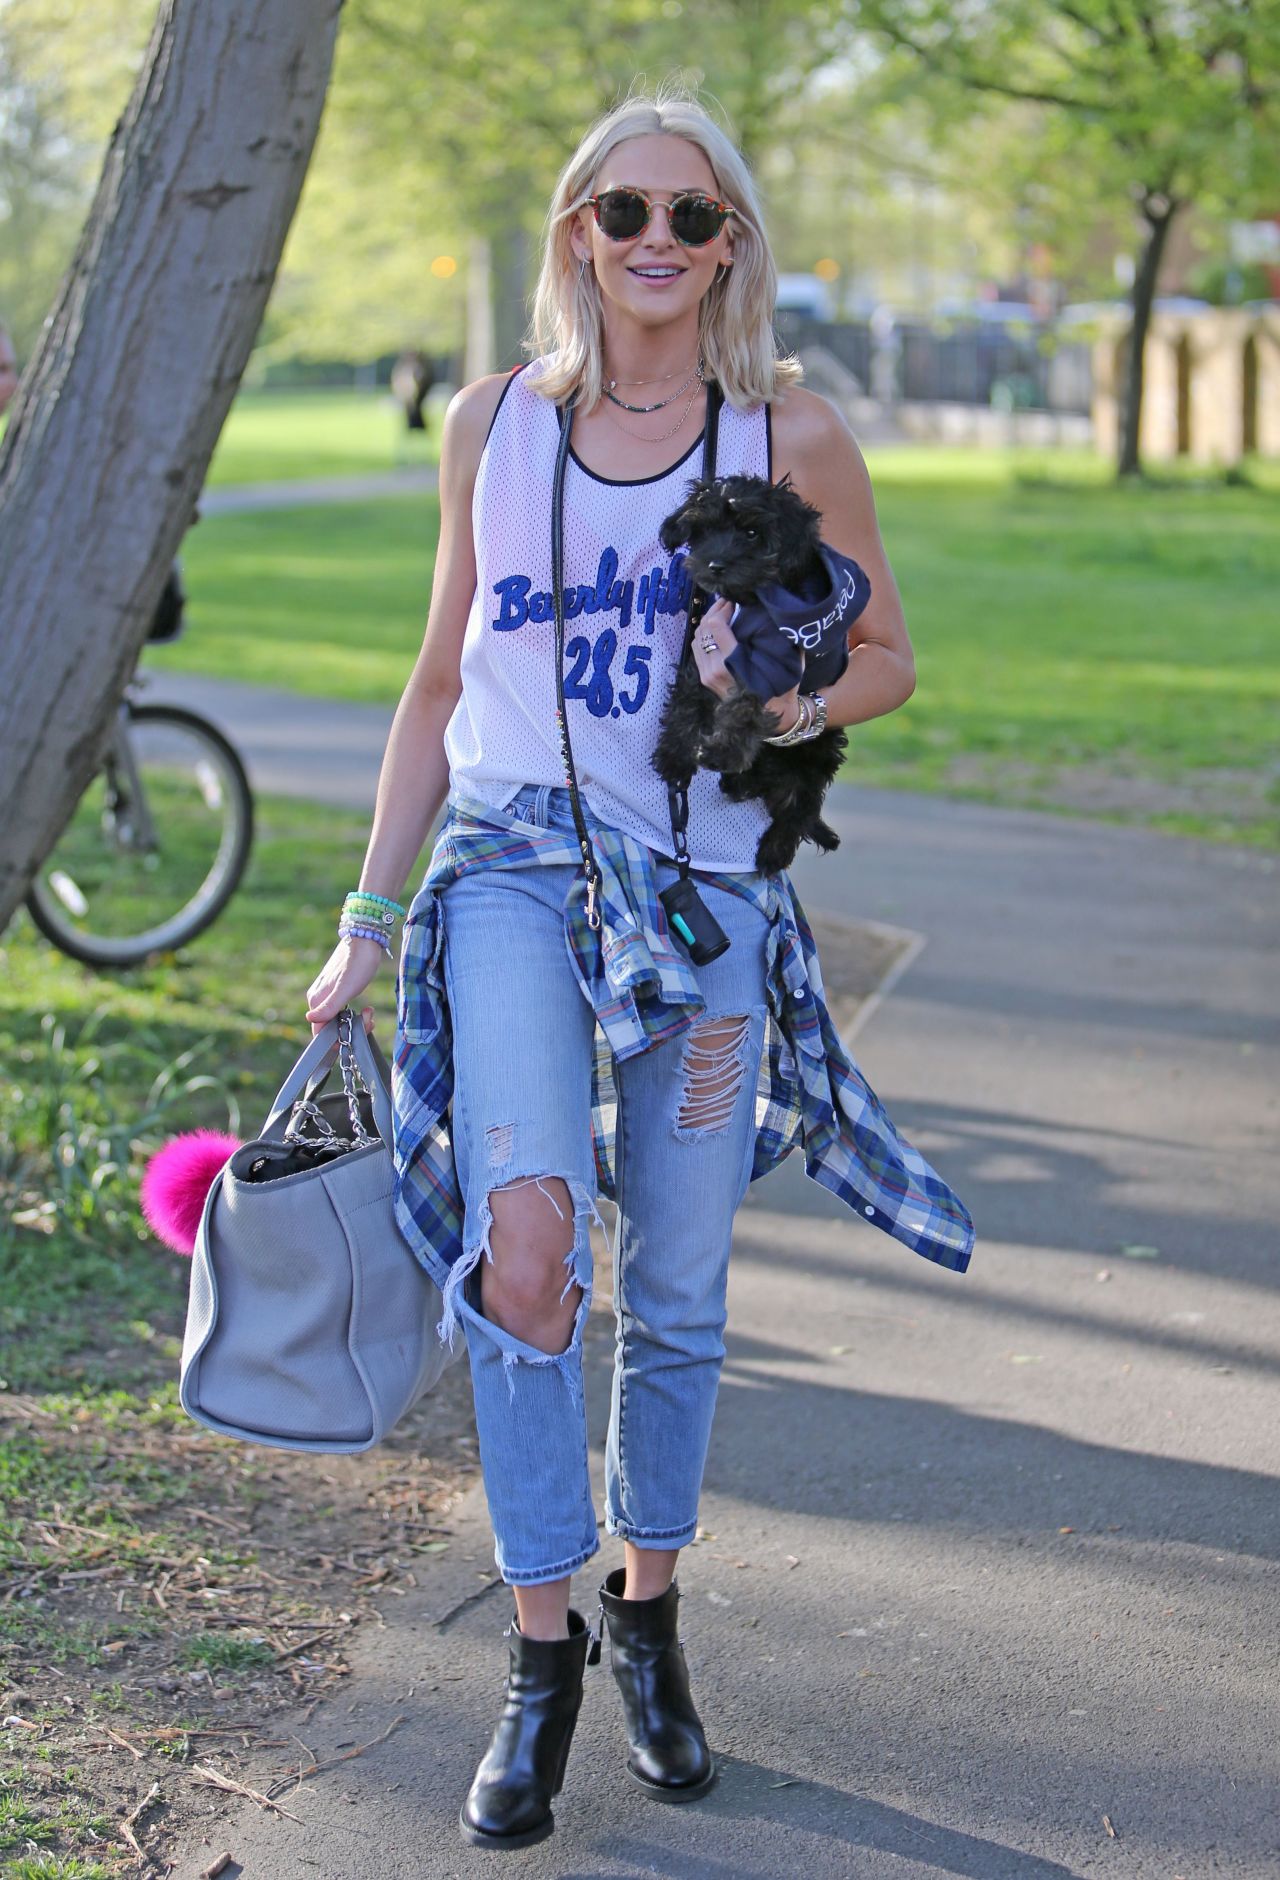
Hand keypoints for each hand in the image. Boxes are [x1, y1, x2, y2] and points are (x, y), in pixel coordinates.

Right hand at [306, 936, 383, 1036]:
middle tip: (368, 1018)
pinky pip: (343, 1012)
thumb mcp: (345, 988)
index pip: (320, 1034)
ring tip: (369, 1012)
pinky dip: (356, 1015)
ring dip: (356, 1022)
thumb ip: (329, 1006)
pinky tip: (367, 1009)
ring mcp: (327, 995)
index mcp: (316, 1000)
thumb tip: (310, 1019)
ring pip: (338, 1021)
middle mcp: (317, 999)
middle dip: (351, 1030)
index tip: (357, 1030)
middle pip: (330, 1028)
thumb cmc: (357, 962)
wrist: (365, 939)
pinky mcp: (337, 991)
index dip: (339, 1038)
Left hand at [692, 599, 802, 728]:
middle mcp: (715, 670)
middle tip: (728, 602)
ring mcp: (707, 676)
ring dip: (708, 622)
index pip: (715, 627)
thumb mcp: (785, 663)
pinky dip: (704, 635)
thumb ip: (778, 638)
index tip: (735, 602)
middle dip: (714, 611)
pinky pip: (697, 649)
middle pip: (703, 629)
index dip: (723, 608)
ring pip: (697, 638)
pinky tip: (717, 629)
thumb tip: (774, 613)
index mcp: (732, 664)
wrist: (771, 716)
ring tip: (723, 613)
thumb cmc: (781, 688)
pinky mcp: (704, 678)